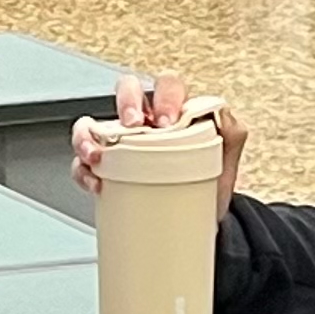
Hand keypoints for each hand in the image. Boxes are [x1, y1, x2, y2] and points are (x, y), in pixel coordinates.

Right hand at [71, 72, 247, 201]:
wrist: (198, 227)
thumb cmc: (208, 189)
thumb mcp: (225, 162)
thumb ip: (231, 133)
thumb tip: (222, 114)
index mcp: (174, 112)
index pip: (167, 86)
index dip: (165, 97)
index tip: (168, 122)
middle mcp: (145, 122)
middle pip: (127, 91)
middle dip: (127, 102)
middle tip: (134, 125)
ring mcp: (120, 144)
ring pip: (93, 122)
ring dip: (89, 134)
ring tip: (98, 155)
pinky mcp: (103, 169)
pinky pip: (82, 162)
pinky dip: (83, 170)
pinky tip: (96, 182)